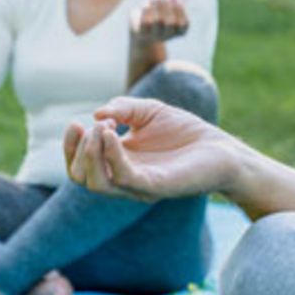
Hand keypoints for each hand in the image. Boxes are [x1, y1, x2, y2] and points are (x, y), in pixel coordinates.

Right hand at [63, 96, 241, 201]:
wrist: (223, 148)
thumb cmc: (186, 133)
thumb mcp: (149, 111)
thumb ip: (123, 108)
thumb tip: (96, 115)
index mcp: (119, 164)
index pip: (80, 166)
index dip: (71, 146)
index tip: (76, 122)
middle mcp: (125, 180)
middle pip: (82, 177)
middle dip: (79, 149)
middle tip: (94, 126)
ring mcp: (140, 186)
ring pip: (98, 183)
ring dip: (91, 154)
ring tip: (101, 128)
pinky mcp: (157, 186)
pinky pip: (125, 177)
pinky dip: (112, 155)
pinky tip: (111, 132)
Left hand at [129, 0, 188, 48]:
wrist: (141, 33)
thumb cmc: (158, 16)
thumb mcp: (167, 7)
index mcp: (178, 32)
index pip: (184, 24)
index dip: (181, 9)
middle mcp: (167, 36)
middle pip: (171, 22)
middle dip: (169, 5)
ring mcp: (154, 36)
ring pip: (159, 21)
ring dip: (158, 4)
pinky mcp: (142, 33)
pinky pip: (146, 21)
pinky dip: (147, 9)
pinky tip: (146, 2)